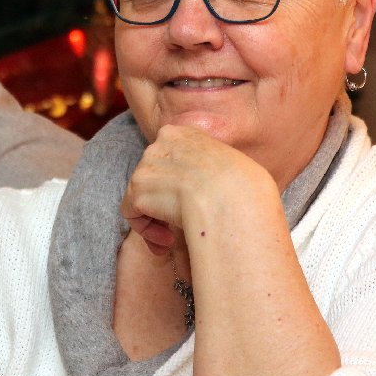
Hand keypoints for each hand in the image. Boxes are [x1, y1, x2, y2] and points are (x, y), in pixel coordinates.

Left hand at [118, 124, 270, 254]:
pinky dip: (145, 230)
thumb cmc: (243, 187)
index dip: (177, 185)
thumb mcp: (231, 164)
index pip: (171, 158)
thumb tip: (207, 186)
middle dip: (164, 203)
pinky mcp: (138, 189)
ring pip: (142, 196)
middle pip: (155, 176)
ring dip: (156, 220)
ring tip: (173, 241)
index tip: (191, 203)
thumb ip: (210, 167)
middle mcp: (160, 143)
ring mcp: (147, 165)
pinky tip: (167, 242)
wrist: (232, 196)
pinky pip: (132, 213)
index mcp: (185, 132)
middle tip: (178, 226)